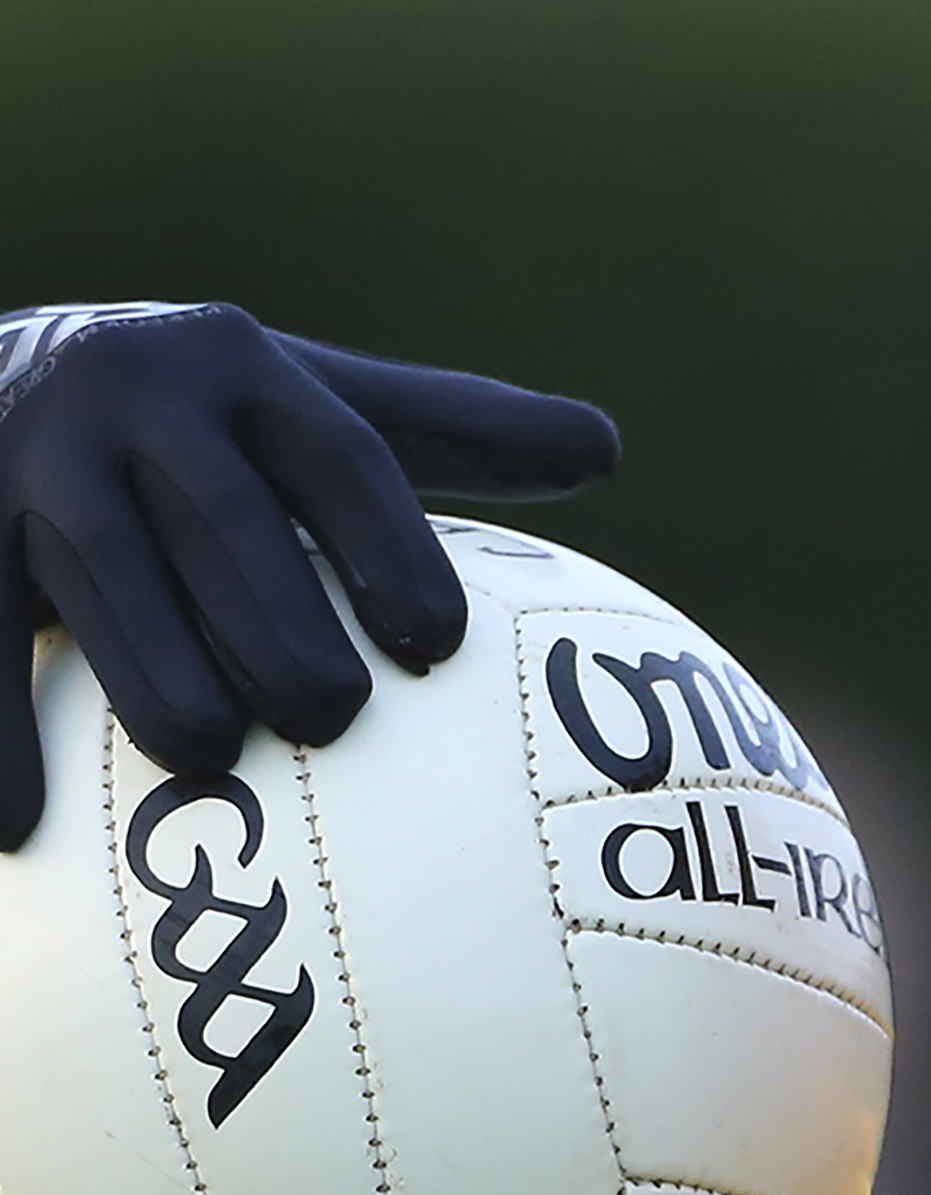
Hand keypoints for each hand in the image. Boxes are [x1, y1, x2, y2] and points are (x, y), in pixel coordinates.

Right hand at [0, 301, 620, 848]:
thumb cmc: (197, 425)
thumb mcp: (308, 404)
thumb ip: (448, 432)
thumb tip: (609, 448)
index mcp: (248, 370)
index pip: (341, 457)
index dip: (393, 546)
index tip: (438, 645)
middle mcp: (137, 394)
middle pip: (226, 523)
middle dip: (281, 625)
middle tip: (334, 718)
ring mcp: (29, 448)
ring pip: (104, 573)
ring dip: (159, 676)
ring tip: (214, 761)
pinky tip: (22, 824)